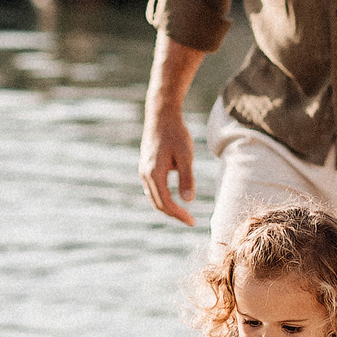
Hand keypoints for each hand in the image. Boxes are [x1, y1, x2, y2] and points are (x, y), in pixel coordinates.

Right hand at [139, 107, 196, 225]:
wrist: (161, 115)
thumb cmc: (176, 133)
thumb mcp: (186, 155)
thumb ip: (186, 178)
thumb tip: (188, 201)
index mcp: (154, 173)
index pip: (166, 202)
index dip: (179, 214)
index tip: (192, 222)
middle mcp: (145, 174)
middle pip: (157, 203)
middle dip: (173, 214)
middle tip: (190, 220)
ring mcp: (143, 170)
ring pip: (153, 197)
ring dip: (167, 207)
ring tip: (182, 212)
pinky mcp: (145, 166)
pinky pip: (152, 188)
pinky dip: (162, 197)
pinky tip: (173, 197)